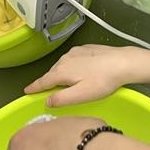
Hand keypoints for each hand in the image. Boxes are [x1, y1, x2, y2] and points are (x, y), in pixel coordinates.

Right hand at [24, 44, 149, 106]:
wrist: (123, 62)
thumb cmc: (103, 82)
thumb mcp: (82, 95)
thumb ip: (62, 99)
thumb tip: (46, 101)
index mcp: (62, 71)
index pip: (43, 81)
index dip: (34, 87)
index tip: (26, 91)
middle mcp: (65, 59)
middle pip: (52, 73)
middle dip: (47, 81)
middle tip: (45, 91)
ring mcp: (75, 51)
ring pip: (62, 65)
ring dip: (59, 73)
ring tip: (62, 83)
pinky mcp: (85, 48)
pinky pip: (72, 59)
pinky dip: (70, 66)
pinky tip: (78, 71)